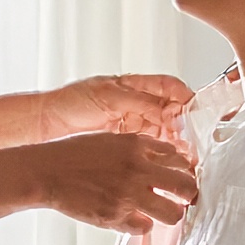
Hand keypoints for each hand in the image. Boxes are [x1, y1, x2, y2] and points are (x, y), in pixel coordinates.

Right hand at [38, 132, 197, 232]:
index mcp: (137, 146)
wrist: (47, 171)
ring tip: (162, 212)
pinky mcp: (115, 216)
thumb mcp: (111, 139)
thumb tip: (166, 159)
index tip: (181, 178)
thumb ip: (139, 148)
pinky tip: (131, 218)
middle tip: (183, 199)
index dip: (183, 170)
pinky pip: (144, 228)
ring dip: (170, 214)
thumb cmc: (75, 154)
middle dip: (188, 194)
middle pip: (186, 186)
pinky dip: (140, 224)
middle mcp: (137, 169)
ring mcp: (128, 195)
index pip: (179, 158)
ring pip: (172, 213)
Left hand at [41, 73, 192, 141]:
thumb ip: (140, 103)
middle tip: (192, 138)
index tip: (194, 112)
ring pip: (166, 129)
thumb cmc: (73, 102)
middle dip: (185, 123)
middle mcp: (138, 102)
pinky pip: (152, 143)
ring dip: (177, 139)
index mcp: (135, 85)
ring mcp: (134, 121)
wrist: (50, 122)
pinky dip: (163, 150)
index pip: (170, 87)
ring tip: (185, 152)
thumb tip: (167, 112)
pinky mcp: (128, 140)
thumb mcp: (109, 96)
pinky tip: (169, 159)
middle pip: (172, 110)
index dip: (185, 98)